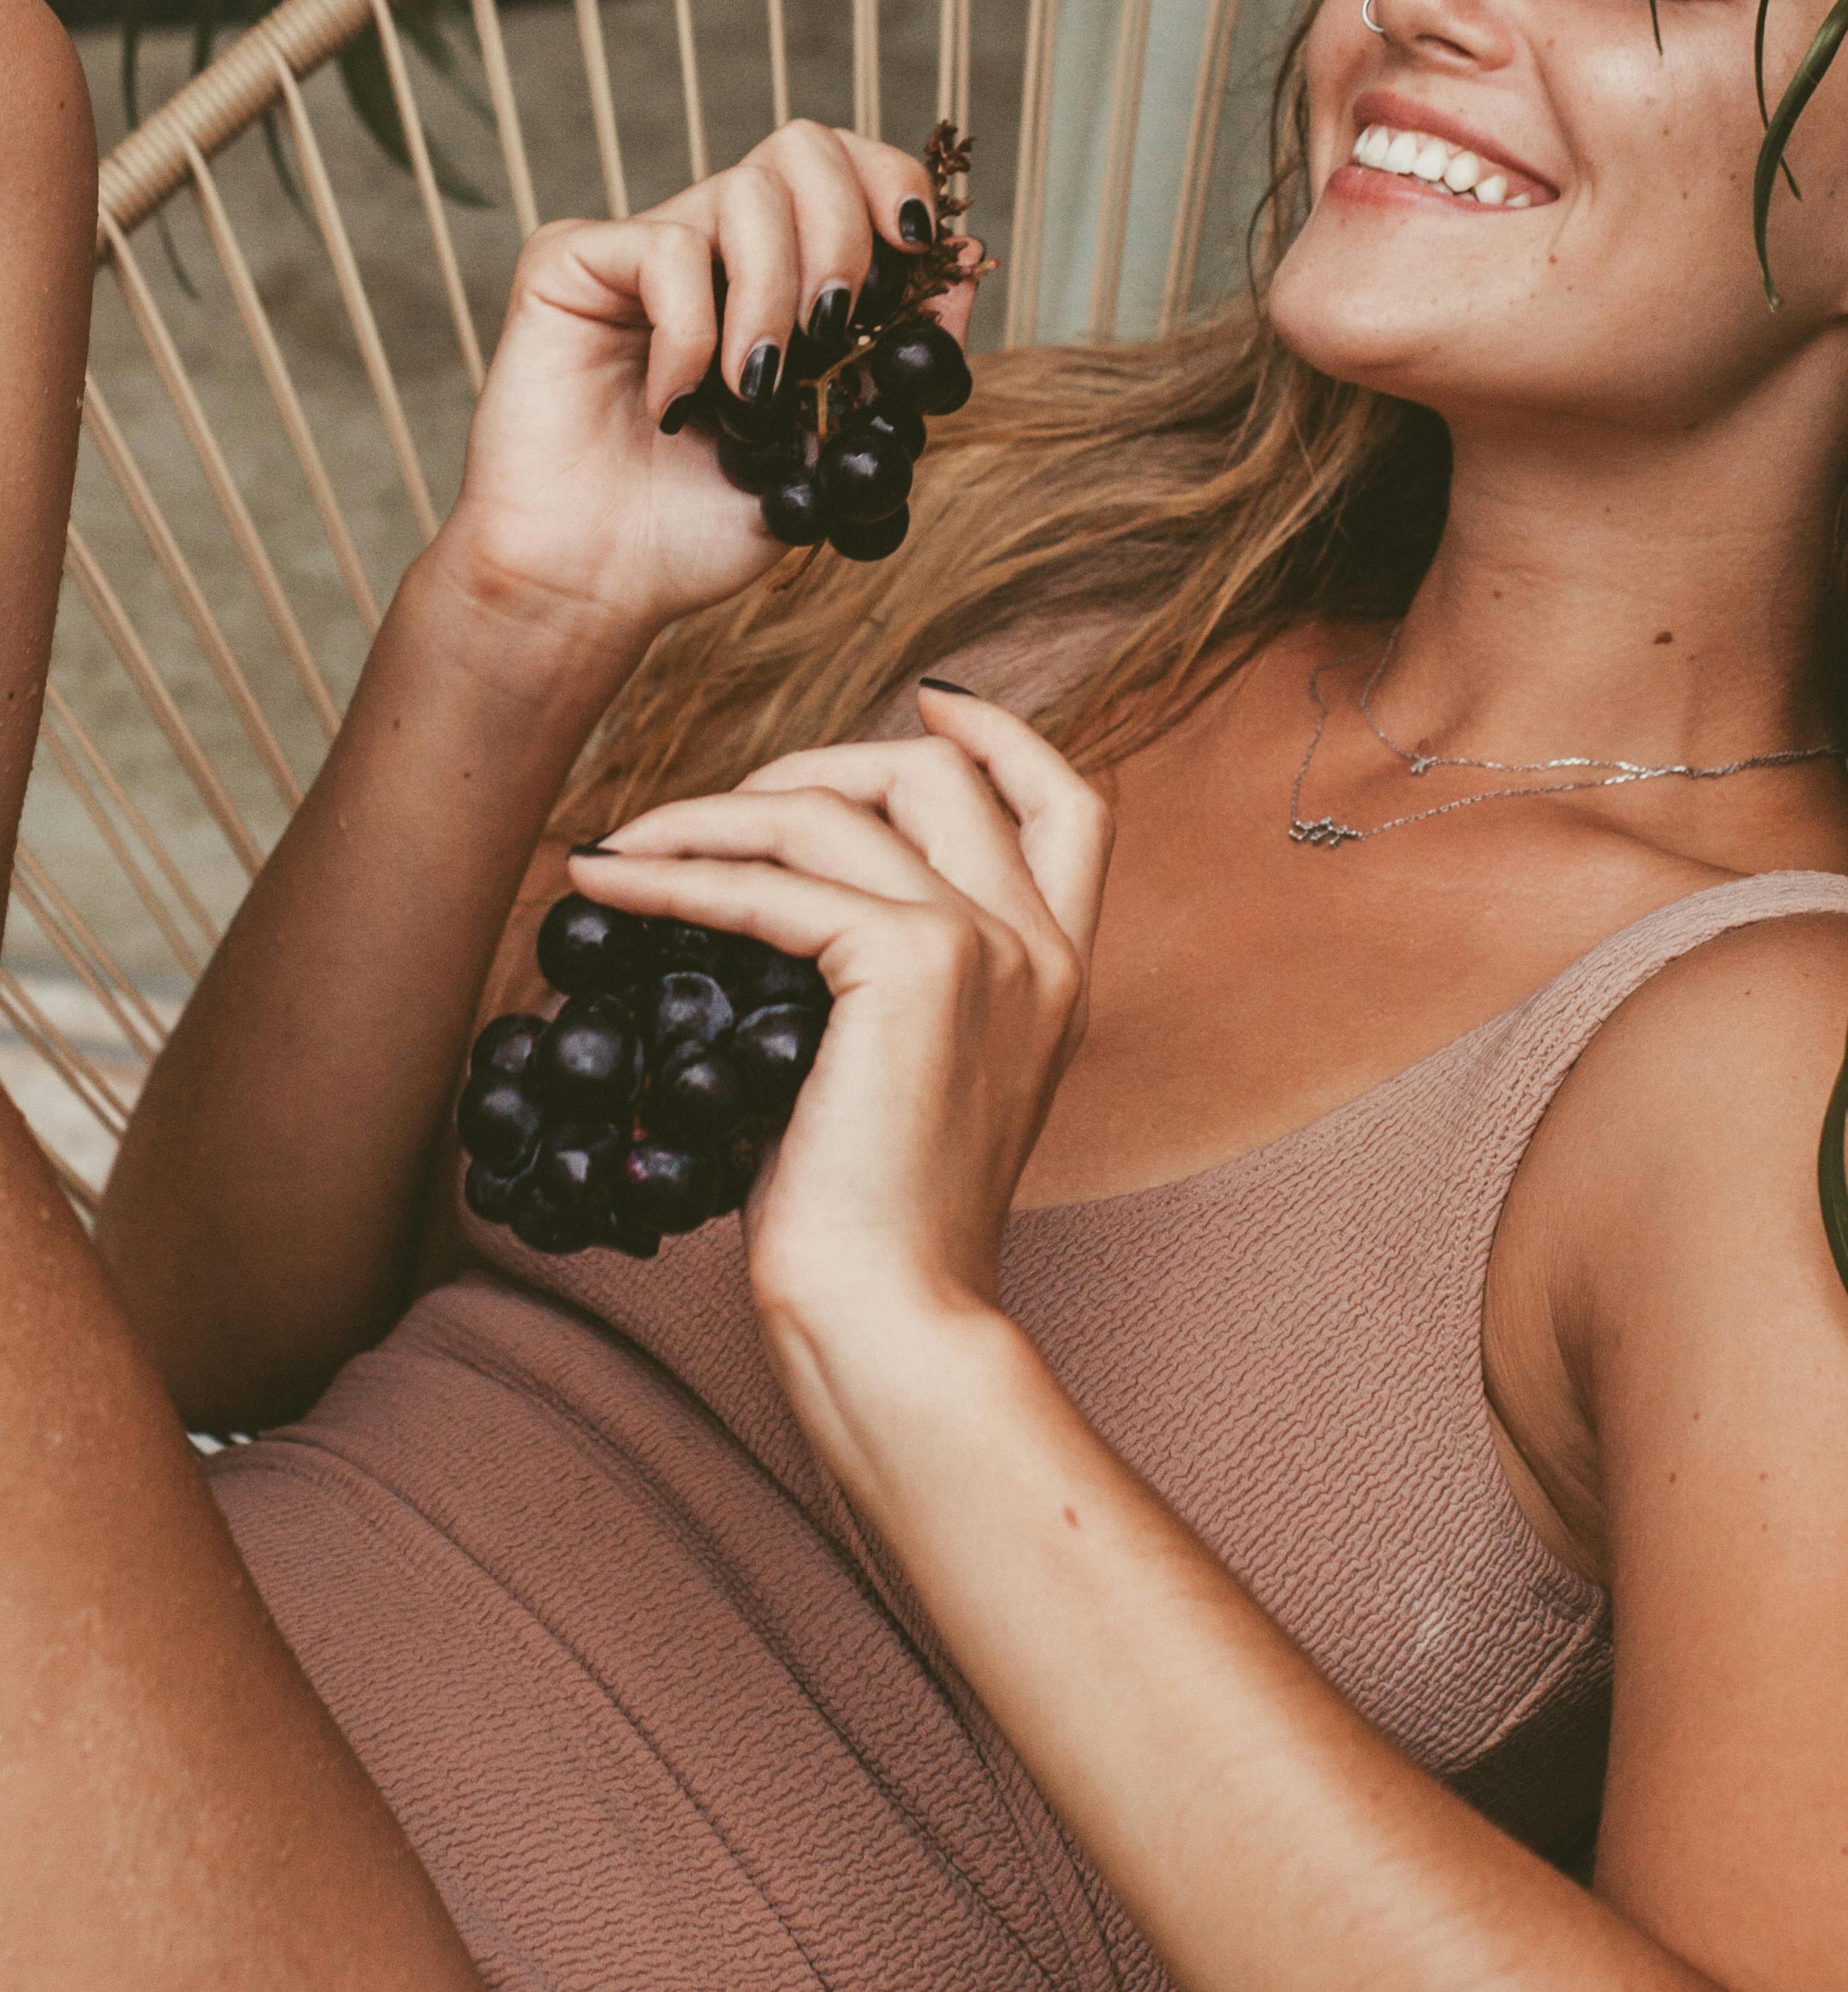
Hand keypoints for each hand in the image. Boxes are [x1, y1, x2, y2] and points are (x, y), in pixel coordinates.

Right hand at [428, 122, 976, 661]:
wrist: (598, 583)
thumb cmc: (704, 524)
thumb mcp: (834, 452)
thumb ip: (898, 361)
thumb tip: (969, 263)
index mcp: (779, 272)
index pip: (849, 167)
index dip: (895, 181)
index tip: (918, 245)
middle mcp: (714, 244)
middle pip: (804, 146)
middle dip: (843, 234)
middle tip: (831, 331)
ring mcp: (643, 248)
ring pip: (744, 190)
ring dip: (772, 298)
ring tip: (751, 393)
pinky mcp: (571, 262)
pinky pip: (662, 247)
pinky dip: (689, 334)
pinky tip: (671, 406)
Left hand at [571, 689, 1109, 1351]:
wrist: (896, 1324)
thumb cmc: (878, 1228)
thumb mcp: (910, 1080)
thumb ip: (888, 986)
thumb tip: (775, 908)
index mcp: (1057, 971)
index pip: (1067, 799)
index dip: (1000, 731)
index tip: (932, 698)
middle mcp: (1037, 946)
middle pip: (936, 771)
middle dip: (814, 762)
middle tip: (716, 811)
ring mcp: (986, 948)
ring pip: (836, 807)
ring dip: (711, 812)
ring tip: (626, 846)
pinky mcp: (914, 966)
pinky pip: (773, 884)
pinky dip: (678, 876)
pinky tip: (606, 889)